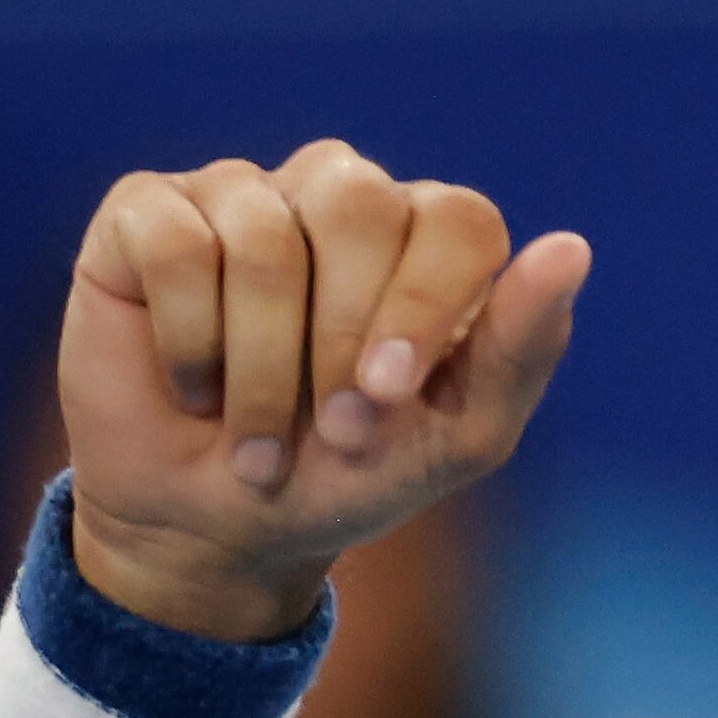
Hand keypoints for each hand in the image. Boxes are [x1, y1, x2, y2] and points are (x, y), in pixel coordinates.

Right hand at [61, 142, 589, 641]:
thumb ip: (521, 347)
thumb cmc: (352, 473)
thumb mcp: (460, 435)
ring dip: (262, 368)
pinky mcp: (147, 210)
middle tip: (331, 429)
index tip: (389, 397)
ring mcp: (239, 191)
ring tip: (257, 439)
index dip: (423, 306)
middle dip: (341, 341)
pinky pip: (176, 244)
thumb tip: (570, 247)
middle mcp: (337, 195)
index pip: (458, 219)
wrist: (222, 526)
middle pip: (359, 208)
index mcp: (427, 237)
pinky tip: (195, 386)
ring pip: (262, 238)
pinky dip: (190, 342)